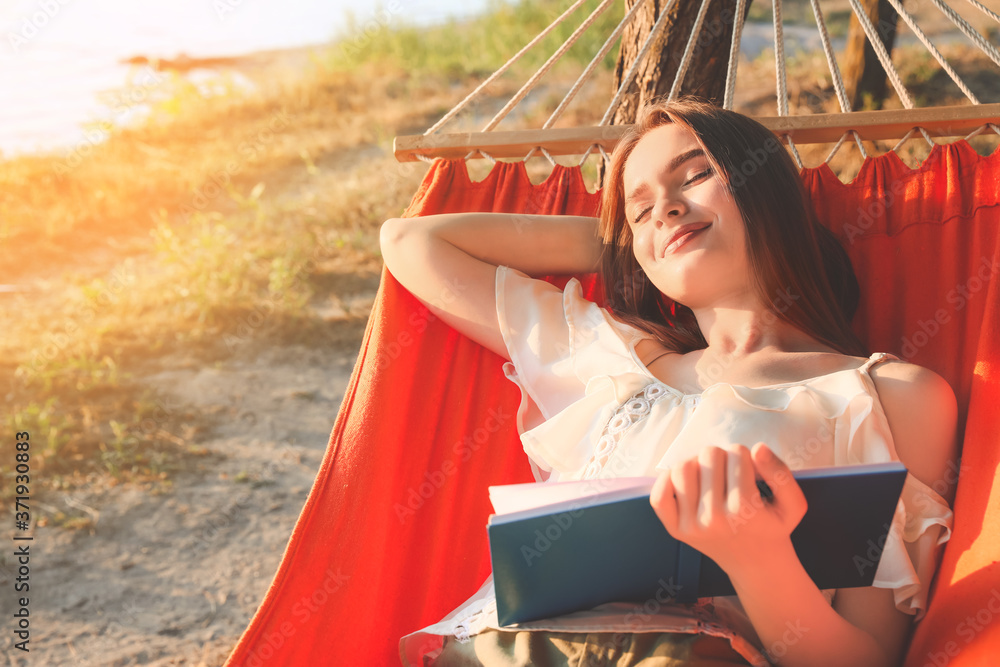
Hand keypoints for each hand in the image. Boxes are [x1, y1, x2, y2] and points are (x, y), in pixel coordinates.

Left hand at [649, 443, 807, 576]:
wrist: (757, 564)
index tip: (750, 472)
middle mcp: (714, 518)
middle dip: (723, 457)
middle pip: (709, 454)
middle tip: (730, 473)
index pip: (737, 453)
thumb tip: (757, 448)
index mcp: (744, 509)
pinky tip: (688, 483)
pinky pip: (658, 494)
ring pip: (683, 467)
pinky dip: (668, 481)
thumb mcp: (794, 503)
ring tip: (711, 476)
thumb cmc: (774, 527)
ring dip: (698, 465)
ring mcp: (691, 525)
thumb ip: (781, 472)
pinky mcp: (675, 530)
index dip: (746, 457)